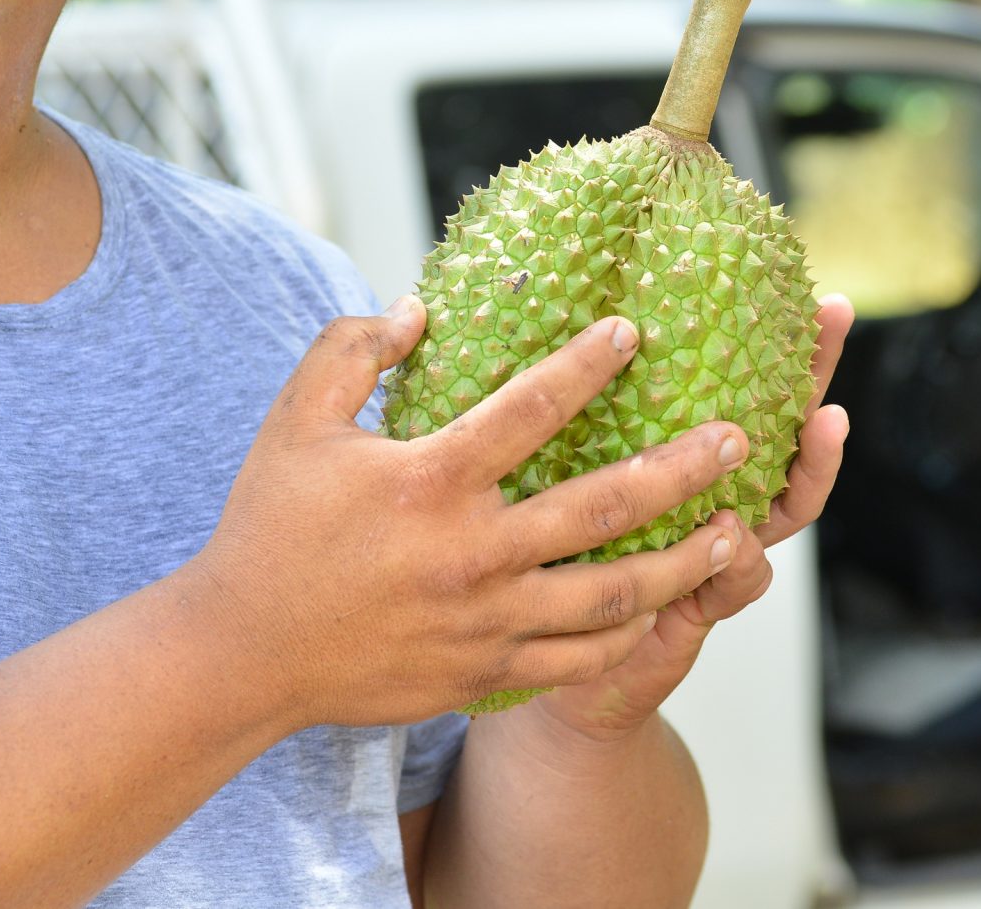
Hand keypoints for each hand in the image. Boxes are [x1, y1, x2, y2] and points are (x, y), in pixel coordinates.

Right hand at [189, 297, 751, 730]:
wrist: (243, 653)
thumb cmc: (270, 526)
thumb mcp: (294, 421)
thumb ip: (349, 350)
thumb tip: (417, 308)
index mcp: (429, 482)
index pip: (528, 410)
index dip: (585, 365)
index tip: (633, 332)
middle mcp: (471, 554)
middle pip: (601, 507)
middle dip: (680, 470)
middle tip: (737, 439)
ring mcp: (484, 623)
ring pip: (609, 595)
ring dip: (680, 563)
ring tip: (733, 532)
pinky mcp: (484, 673)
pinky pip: (577, 659)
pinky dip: (627, 633)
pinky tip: (661, 607)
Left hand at [525, 294, 854, 741]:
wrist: (539, 669)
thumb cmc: (530, 558)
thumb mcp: (537, 472)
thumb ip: (540, 410)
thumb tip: (476, 318)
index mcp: (674, 458)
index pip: (743, 388)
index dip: (780, 345)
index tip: (808, 291)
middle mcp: (711, 499)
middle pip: (782, 428)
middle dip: (814, 374)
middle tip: (833, 318)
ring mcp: (714, 553)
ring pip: (781, 507)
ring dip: (807, 466)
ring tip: (822, 424)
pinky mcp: (696, 607)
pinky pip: (735, 581)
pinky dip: (739, 559)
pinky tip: (733, 534)